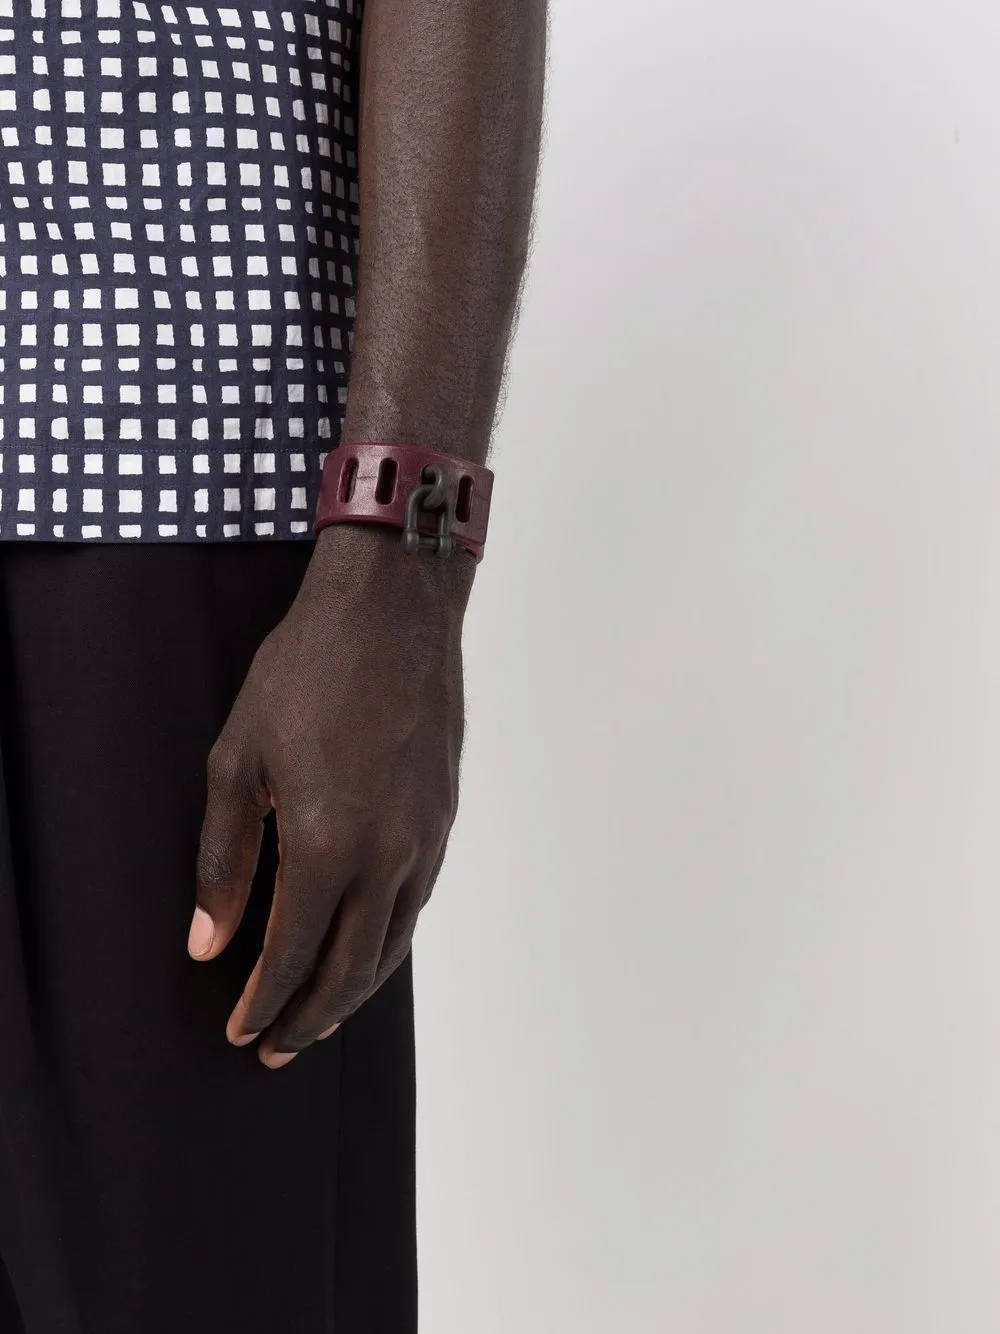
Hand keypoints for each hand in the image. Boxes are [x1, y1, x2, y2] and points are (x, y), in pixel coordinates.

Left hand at [188, 523, 474, 1066]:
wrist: (393, 609)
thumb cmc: (306, 671)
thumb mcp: (238, 760)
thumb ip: (224, 860)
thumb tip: (209, 941)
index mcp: (329, 844)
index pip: (293, 955)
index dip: (263, 1003)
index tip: (240, 1030)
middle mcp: (389, 855)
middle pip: (352, 969)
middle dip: (310, 1018)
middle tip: (276, 1047)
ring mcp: (426, 837)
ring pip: (393, 943)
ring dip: (355, 991)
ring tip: (319, 1016)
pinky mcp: (445, 816)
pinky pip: (417, 902)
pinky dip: (387, 942)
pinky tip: (366, 943)